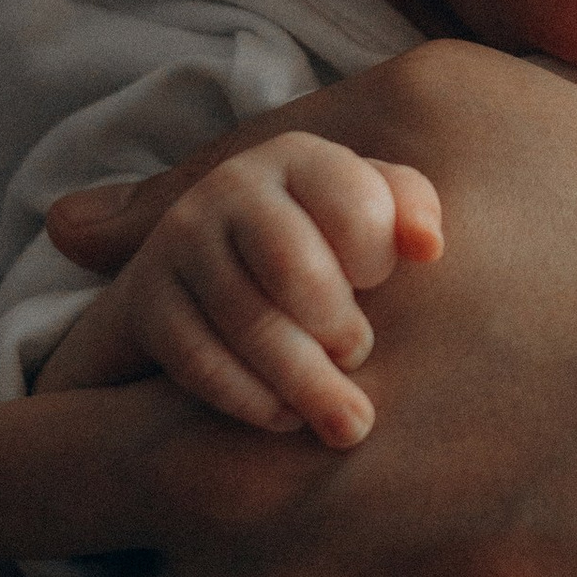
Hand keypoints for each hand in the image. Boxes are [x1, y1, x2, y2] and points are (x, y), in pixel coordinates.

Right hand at [44, 132, 441, 447]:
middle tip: (360, 355)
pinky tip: (286, 418)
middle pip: (293, 267)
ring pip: (247, 321)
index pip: (351, 205)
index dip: (376, 260)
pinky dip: (250, 399)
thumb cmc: (325, 237)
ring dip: (303, 380)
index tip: (381, 287)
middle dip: (337, 328)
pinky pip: (199, 360)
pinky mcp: (149, 299)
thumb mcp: (373, 206)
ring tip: (343, 416)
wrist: (213, 260)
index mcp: (299, 159)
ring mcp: (182, 242)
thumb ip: (412, 210)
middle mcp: (232, 189)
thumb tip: (428, 246)